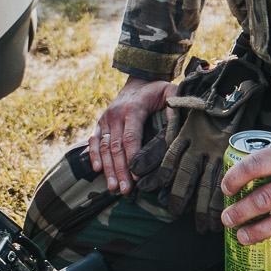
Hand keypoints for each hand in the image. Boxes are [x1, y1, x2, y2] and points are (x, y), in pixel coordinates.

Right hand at [87, 77, 172, 193]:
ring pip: (103, 147)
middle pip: (116, 147)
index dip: (133, 158)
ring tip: (113, 188)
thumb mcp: (170, 92)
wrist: (138, 79)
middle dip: (120, 170)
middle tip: (125, 190)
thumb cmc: (157, 89)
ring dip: (108, 168)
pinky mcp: (100, 121)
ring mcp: (106, 118)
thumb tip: (176, 130)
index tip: (137, 176)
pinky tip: (97, 170)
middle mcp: (116, 114)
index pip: (131, 138)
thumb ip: (174, 107)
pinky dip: (93, 154)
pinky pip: (94, 139)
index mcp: (133, 109)